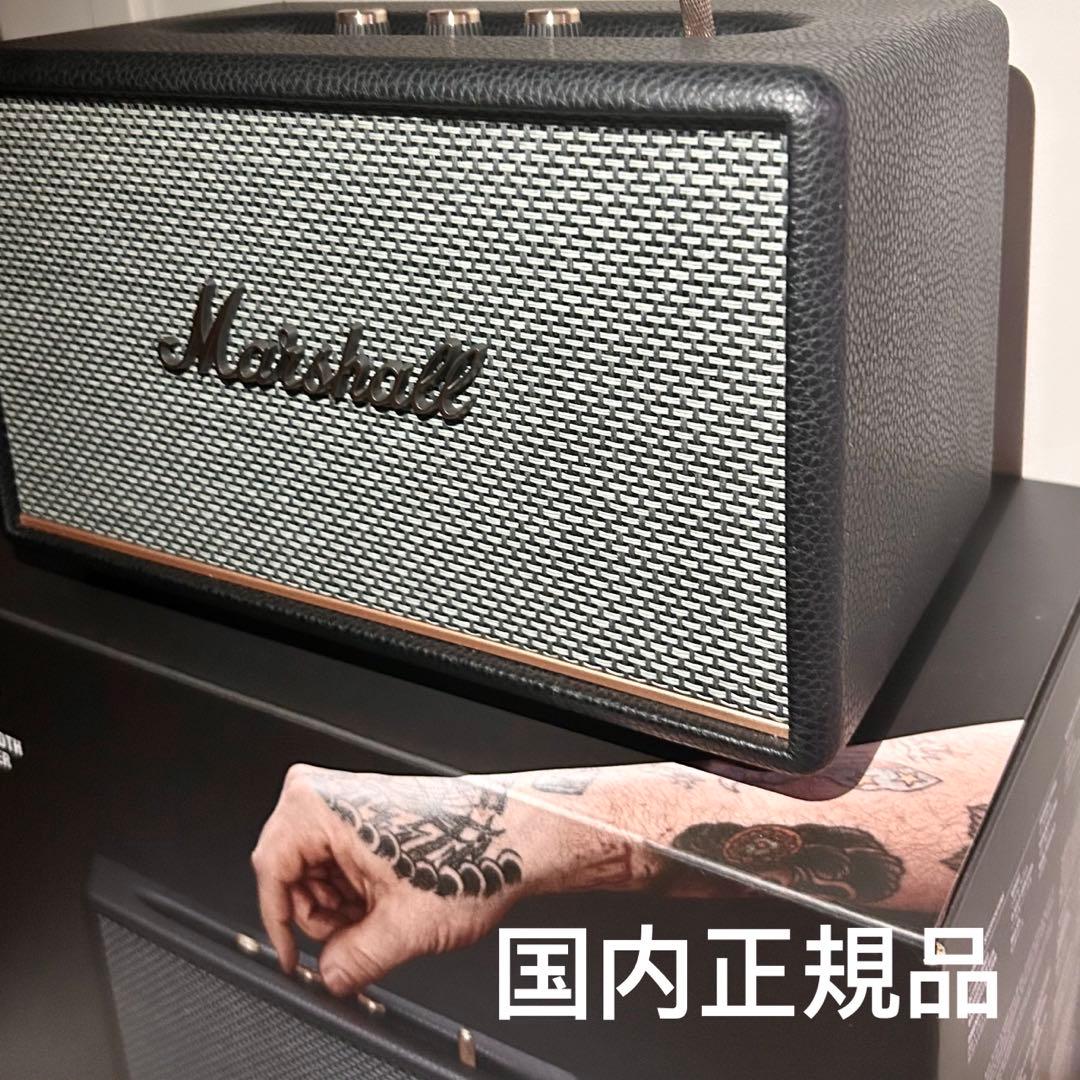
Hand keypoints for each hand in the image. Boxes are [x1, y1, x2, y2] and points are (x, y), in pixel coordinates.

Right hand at [251, 766, 545, 995]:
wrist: (513, 833)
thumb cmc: (470, 853)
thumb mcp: (403, 927)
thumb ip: (352, 962)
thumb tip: (329, 976)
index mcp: (320, 806)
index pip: (270, 872)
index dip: (280, 925)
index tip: (292, 957)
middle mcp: (329, 795)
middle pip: (290, 872)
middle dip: (321, 914)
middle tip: (355, 936)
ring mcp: (348, 801)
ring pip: (315, 870)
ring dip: (341, 905)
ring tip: (383, 916)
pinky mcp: (365, 812)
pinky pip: (338, 861)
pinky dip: (355, 889)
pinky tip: (387, 899)